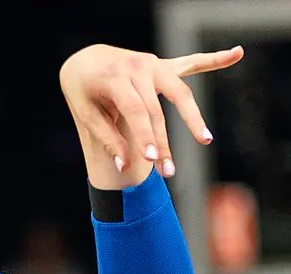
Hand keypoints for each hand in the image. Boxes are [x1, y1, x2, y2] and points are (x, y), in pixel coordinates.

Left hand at [59, 43, 243, 176]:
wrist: (86, 60)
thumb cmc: (84, 92)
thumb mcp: (86, 114)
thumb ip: (106, 138)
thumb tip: (124, 166)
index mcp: (116, 78)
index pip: (136, 112)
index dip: (145, 136)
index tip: (152, 161)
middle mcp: (139, 68)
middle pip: (158, 110)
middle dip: (164, 143)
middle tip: (168, 173)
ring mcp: (153, 65)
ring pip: (180, 92)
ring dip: (192, 117)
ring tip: (205, 140)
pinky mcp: (162, 66)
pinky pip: (192, 63)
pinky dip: (214, 60)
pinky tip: (237, 53)